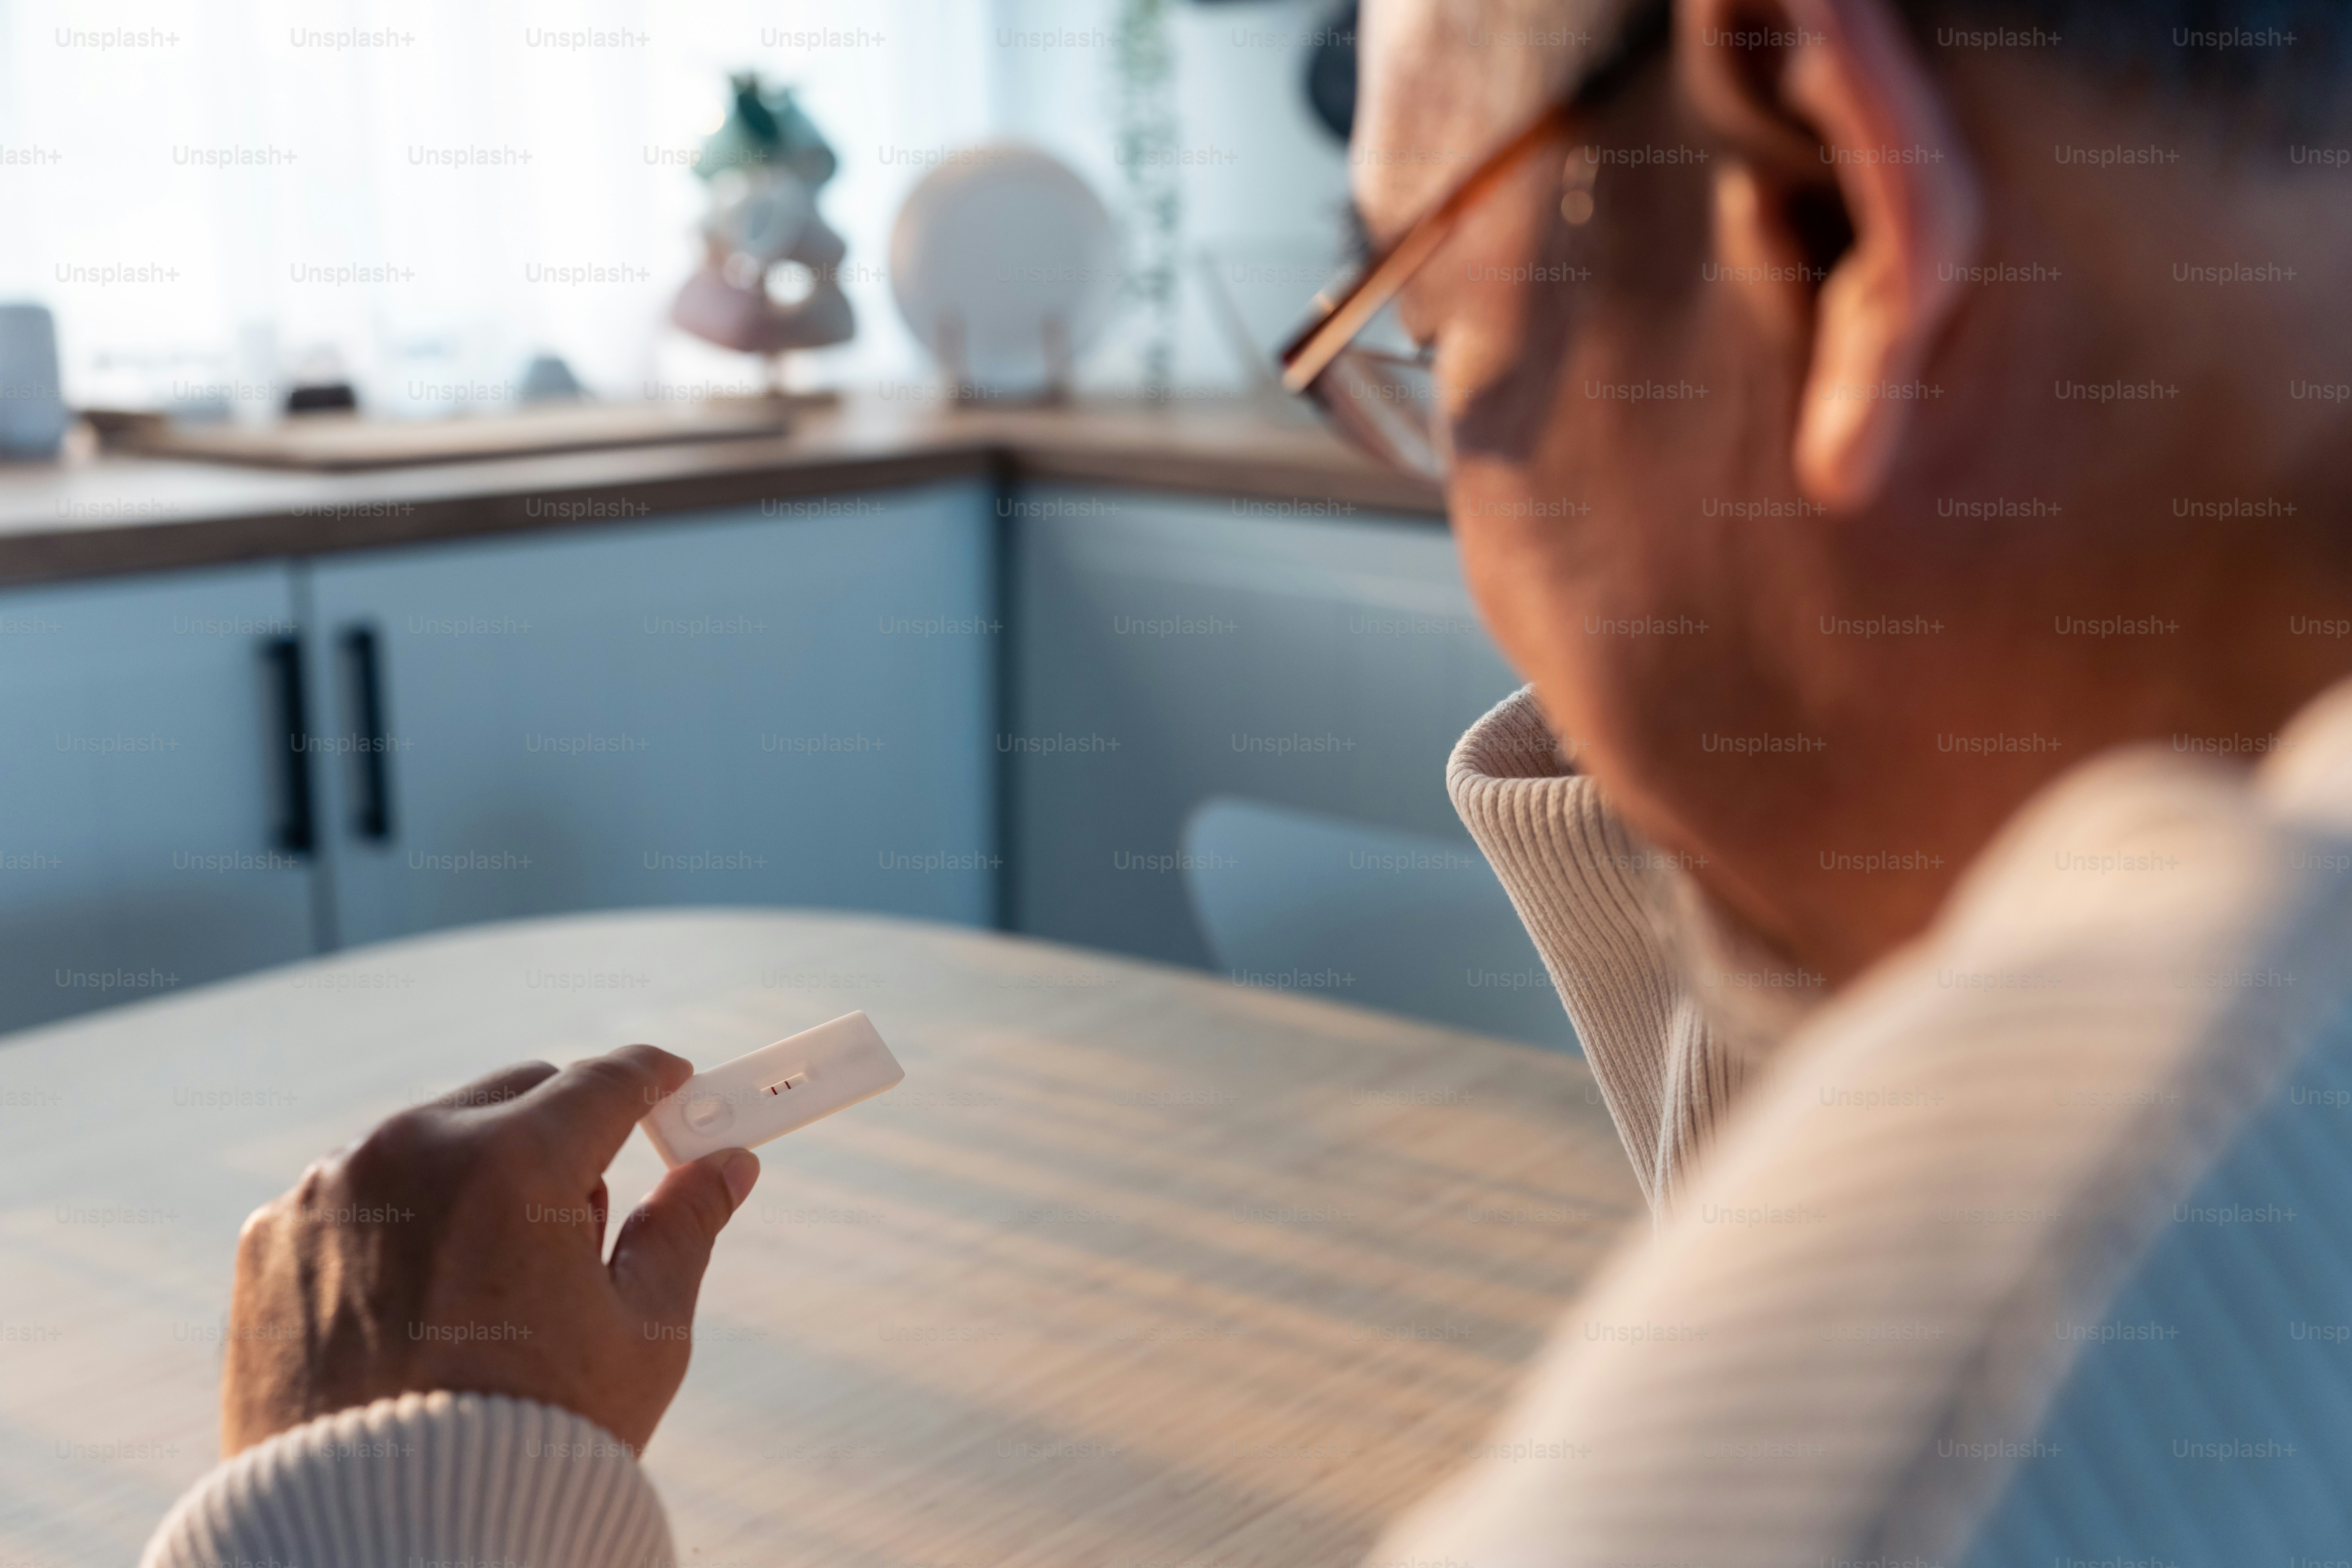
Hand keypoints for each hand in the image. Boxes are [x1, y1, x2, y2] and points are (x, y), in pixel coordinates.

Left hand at [221, 1045, 759, 1454]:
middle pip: (514, 1097)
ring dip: (473, 1180)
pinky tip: (419, 1302)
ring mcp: (327, 1192)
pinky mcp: (270, 1240)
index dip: (651, 1079)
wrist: (384, 1539)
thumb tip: (726, 1165)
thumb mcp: (641, 1336)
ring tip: (490, 1289)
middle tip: (583, 1217)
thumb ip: (683, 1230)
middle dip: (561, 1135)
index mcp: (510, 1163)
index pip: (603, 1083)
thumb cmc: (531, 1443)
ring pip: (429, 1142)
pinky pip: (356, 1196)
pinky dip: (397, 1224)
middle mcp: (409, 1151)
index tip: (673, 1085)